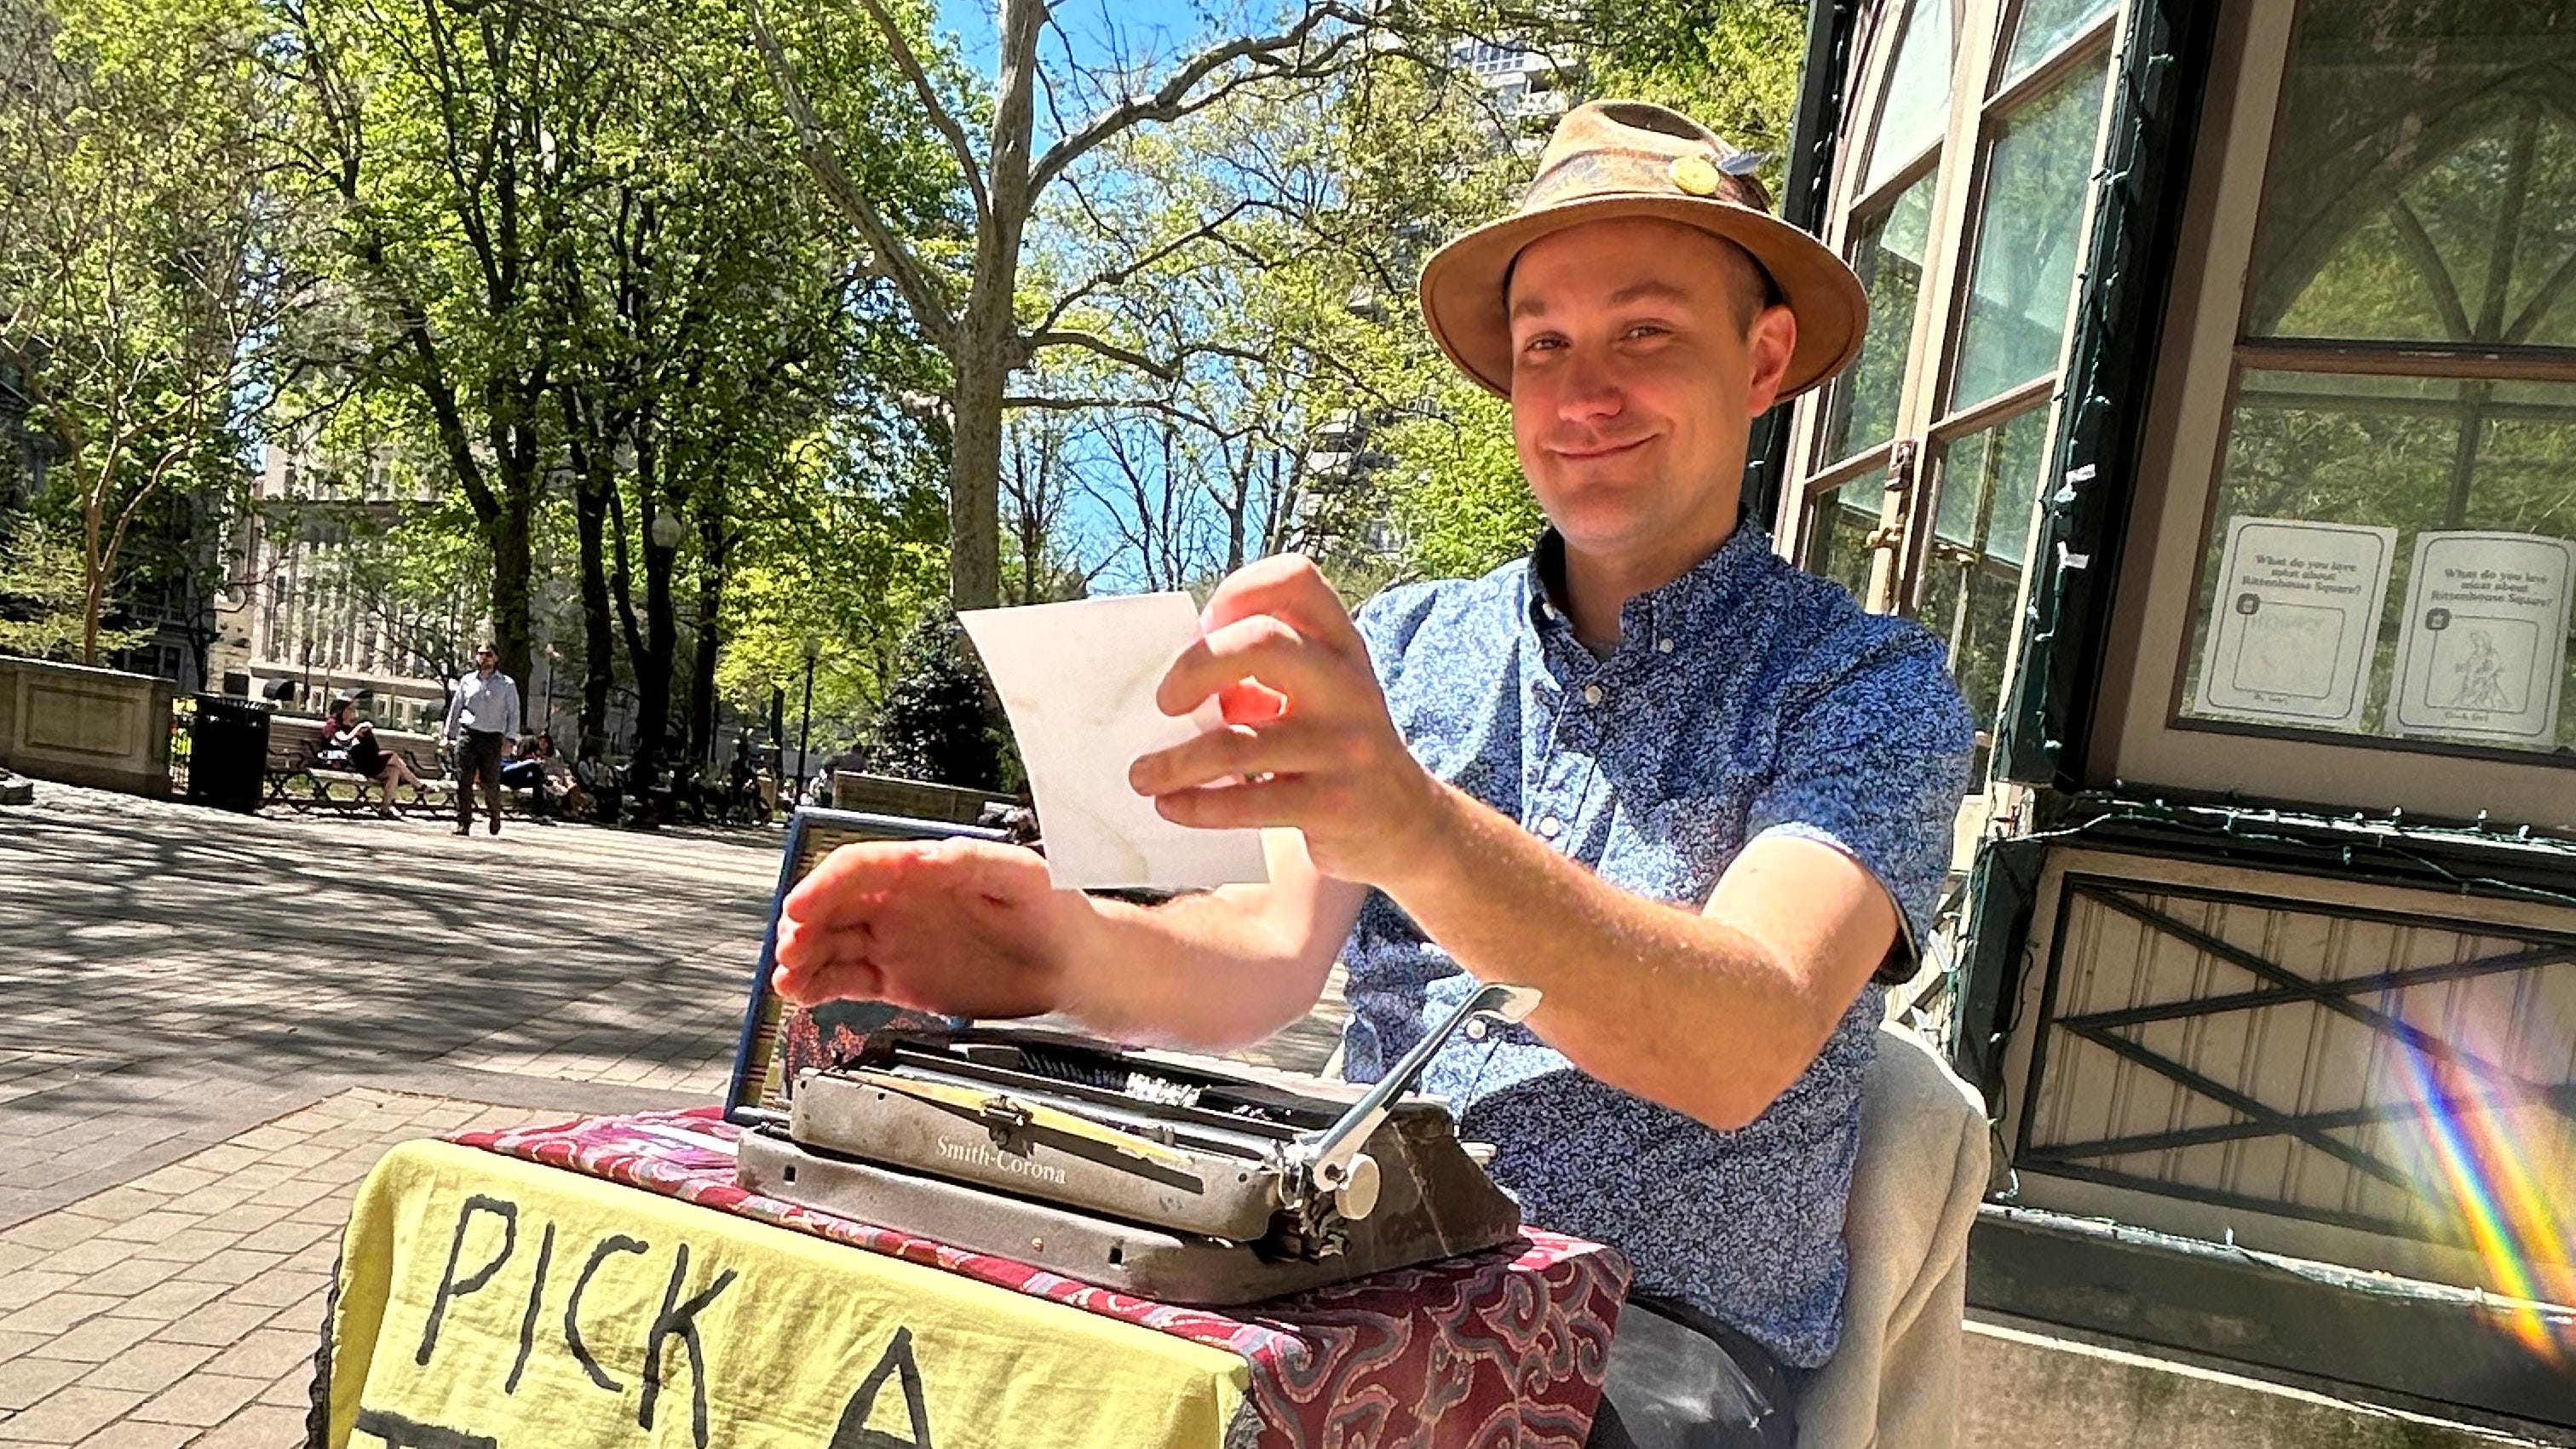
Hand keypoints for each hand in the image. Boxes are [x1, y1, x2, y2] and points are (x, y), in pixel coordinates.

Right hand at [772, 837, 1091, 1016]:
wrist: (1070, 965)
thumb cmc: (1054, 909)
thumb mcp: (1023, 874)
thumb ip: (976, 861)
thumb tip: (930, 856)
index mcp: (922, 869)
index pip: (858, 868)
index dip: (823, 887)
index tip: (801, 909)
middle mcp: (901, 902)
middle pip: (832, 905)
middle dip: (802, 925)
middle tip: (788, 950)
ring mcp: (896, 940)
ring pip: (830, 943)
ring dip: (802, 958)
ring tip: (786, 980)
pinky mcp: (899, 978)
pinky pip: (845, 978)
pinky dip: (818, 985)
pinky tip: (800, 993)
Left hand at [1127, 554, 1445, 885]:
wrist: (1405, 825)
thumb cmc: (1335, 749)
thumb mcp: (1316, 696)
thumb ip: (1259, 674)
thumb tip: (1174, 679)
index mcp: (1341, 646)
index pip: (1296, 580)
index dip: (1241, 590)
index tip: (1206, 624)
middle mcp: (1348, 686)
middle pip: (1262, 643)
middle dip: (1196, 666)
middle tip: (1163, 701)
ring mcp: (1345, 746)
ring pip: (1240, 741)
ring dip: (1175, 761)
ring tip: (1143, 776)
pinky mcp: (1332, 805)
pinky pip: (1247, 802)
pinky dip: (1195, 804)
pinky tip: (1172, 806)